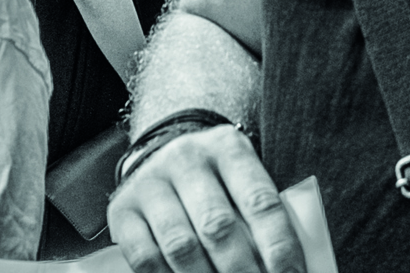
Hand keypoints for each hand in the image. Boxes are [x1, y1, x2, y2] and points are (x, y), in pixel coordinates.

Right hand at [107, 124, 305, 272]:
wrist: (160, 157)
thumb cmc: (217, 182)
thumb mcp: (243, 182)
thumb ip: (260, 217)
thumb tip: (288, 267)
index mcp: (228, 148)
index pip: (260, 203)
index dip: (279, 247)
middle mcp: (186, 159)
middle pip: (218, 227)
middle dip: (243, 271)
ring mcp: (150, 183)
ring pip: (181, 247)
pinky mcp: (122, 210)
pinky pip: (146, 258)